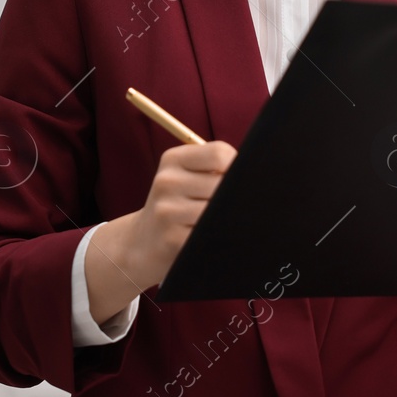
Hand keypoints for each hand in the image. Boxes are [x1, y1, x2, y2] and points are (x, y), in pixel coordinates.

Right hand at [85, 140, 235, 324]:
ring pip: (218, 211)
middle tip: (227, 206)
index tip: (234, 180)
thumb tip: (254, 175)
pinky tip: (208, 237)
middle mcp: (166, 181)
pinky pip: (210, 234)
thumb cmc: (175, 205)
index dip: (236, 167)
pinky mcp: (172, 239)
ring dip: (225, 219)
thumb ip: (213, 168)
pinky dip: (217, 237)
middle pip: (222, 184)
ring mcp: (167, 211)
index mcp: (172, 159)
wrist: (141, 242)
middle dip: (232, 196)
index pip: (219, 153)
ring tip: (217, 222)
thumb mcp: (183, 177)